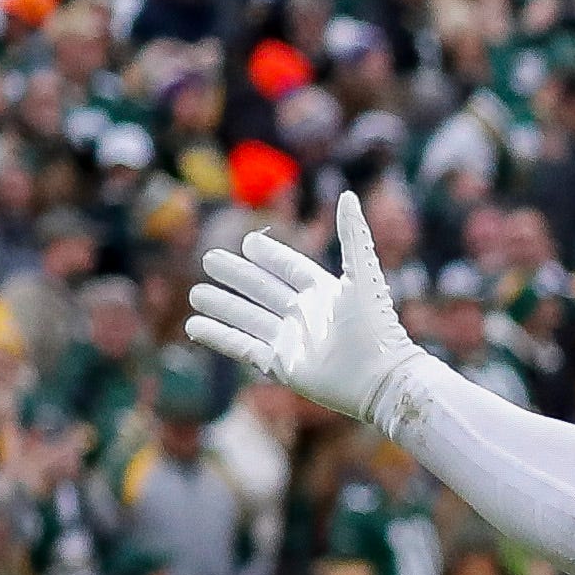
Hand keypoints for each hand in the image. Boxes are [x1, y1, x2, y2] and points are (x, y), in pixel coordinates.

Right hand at [184, 191, 423, 427]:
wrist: (381, 379)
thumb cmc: (377, 326)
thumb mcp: (362, 275)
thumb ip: (353, 235)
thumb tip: (347, 194)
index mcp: (326, 293)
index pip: (290, 268)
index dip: (270, 255)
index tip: (248, 241)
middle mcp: (306, 316)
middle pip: (263, 290)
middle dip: (237, 276)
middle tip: (209, 259)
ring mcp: (292, 341)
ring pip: (248, 318)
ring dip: (222, 305)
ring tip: (196, 293)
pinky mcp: (281, 366)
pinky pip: (242, 347)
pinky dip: (218, 336)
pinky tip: (193, 326)